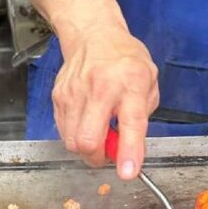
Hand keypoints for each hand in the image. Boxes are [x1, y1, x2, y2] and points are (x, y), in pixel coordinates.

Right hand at [53, 24, 158, 179]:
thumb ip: (141, 118)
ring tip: (97, 132)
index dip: (128, 152)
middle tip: (108, 152)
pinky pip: (63, 132)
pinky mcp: (58, 98)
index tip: (127, 173)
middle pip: (88, 141)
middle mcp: (100, 88)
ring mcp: (74, 93)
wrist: (93, 36)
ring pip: (72, 142)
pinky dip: (75, 135)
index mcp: (131, 83)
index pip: (130, 123)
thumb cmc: (125, 61)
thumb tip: (128, 151)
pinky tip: (86, 121)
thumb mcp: (148, 84)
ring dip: (86, 148)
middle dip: (98, 158)